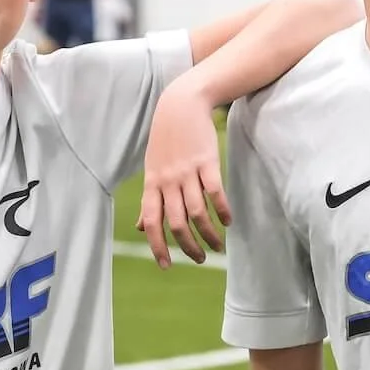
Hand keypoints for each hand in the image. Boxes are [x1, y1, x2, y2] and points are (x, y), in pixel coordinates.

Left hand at [136, 80, 229, 267]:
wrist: (181, 104)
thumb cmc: (166, 139)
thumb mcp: (152, 169)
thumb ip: (150, 200)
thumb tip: (141, 227)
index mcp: (152, 185)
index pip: (151, 223)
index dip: (157, 247)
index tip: (166, 266)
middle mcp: (168, 181)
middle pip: (177, 224)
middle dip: (188, 247)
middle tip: (199, 259)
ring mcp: (187, 172)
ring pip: (197, 213)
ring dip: (208, 234)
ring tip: (217, 246)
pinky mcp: (207, 162)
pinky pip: (215, 193)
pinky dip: (222, 211)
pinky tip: (228, 221)